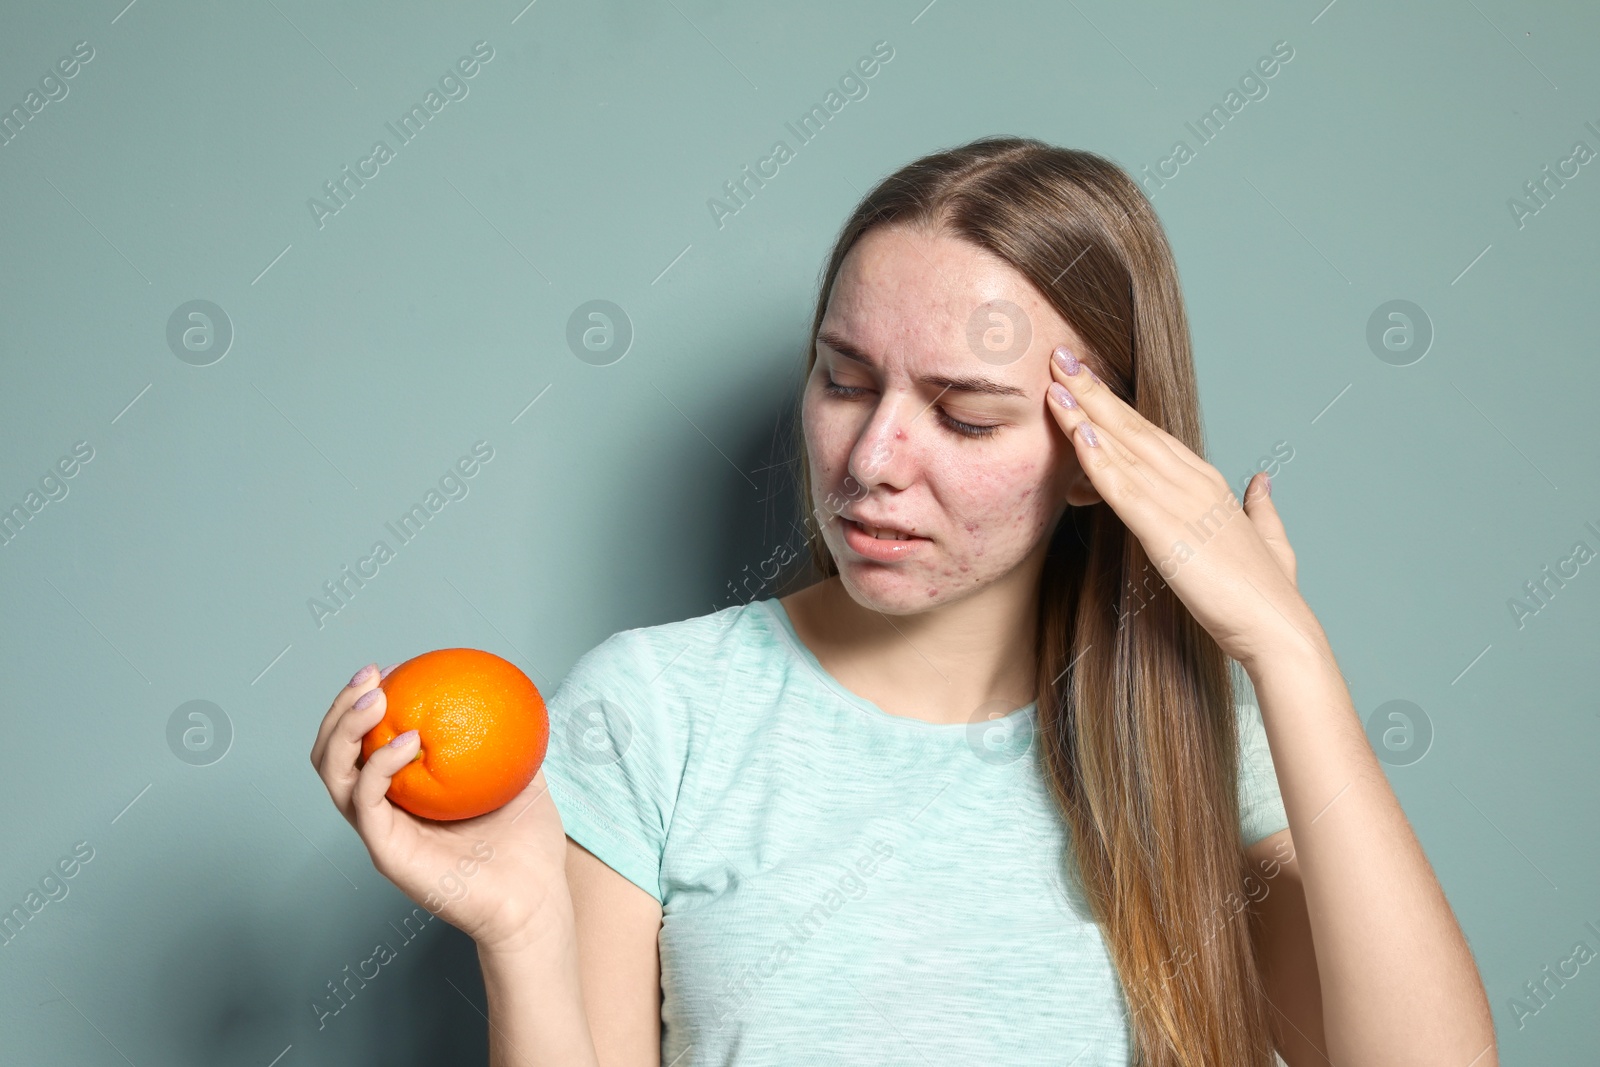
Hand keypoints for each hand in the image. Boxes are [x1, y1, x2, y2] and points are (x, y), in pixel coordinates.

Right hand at [310, 663, 571, 953]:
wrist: (537, 901)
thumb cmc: (530, 847)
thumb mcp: (523, 776)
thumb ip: (510, 739)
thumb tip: (516, 691)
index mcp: (407, 796)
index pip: (364, 745)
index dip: (363, 706)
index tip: (387, 669)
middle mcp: (385, 814)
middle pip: (333, 756)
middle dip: (340, 709)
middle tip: (370, 675)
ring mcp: (382, 834)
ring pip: (335, 776)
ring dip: (345, 730)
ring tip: (374, 698)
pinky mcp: (388, 854)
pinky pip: (368, 804)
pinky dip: (379, 766)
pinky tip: (408, 741)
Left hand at [1045, 347, 1316, 668]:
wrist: (1279, 629)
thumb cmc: (1268, 592)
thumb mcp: (1268, 539)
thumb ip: (1262, 508)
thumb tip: (1261, 483)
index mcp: (1209, 482)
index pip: (1151, 435)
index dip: (1116, 406)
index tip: (1085, 379)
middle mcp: (1194, 483)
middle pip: (1133, 428)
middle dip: (1094, 391)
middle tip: (1060, 356)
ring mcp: (1182, 505)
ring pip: (1124, 450)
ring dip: (1086, 415)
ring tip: (1055, 382)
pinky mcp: (1168, 534)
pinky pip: (1125, 491)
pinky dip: (1099, 462)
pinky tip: (1077, 438)